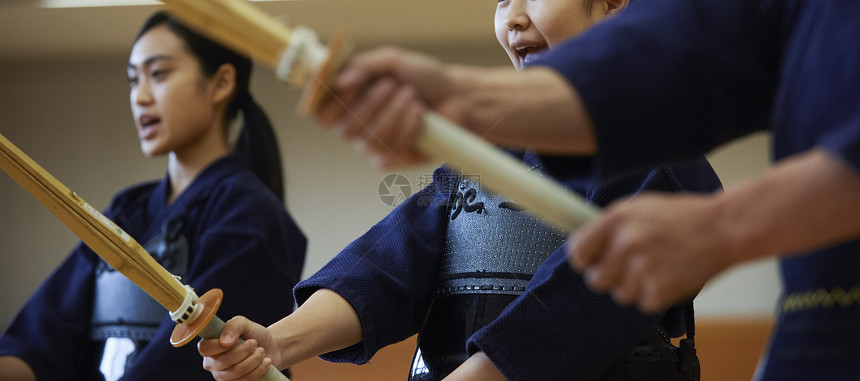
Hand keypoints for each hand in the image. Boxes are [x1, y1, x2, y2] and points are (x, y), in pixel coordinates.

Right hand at [198, 316, 278, 380]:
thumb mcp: (243, 323)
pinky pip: (244, 380)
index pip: (205, 349)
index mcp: (209, 345)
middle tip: (255, 343)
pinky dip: (258, 369)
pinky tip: (265, 361)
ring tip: (261, 351)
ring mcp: (222, 376)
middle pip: (222, 362)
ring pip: (235, 372)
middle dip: (243, 351)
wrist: (270, 346)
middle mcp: (212, 363)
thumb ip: (232, 327)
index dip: (220, 346)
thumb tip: (225, 342)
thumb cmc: (253, 334)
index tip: (237, 340)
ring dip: (253, 360)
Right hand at [313, 47, 464, 168]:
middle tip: (392, 86)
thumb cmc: (422, 78)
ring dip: (394, 112)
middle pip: (343, 128)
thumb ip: (363, 67)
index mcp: (347, 101)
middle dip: (371, 104)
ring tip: (412, 96)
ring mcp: (372, 146)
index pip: (320, 112)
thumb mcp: (392, 61)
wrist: (457, 97)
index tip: (347, 84)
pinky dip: (407, 127)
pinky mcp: (393, 160)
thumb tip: (339, 81)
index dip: (328, 103)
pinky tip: (421, 115)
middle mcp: (355, 126)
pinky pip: (390, 150)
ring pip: (369, 138)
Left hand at [569, 193, 732, 313]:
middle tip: (624, 270)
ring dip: (633, 288)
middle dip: (608, 277)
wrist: (723, 228)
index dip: (583, 260)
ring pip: (620, 294)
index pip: (577, 250)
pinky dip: (654, 296)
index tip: (590, 262)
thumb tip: (590, 244)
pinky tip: (667, 277)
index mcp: (617, 219)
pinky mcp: (659, 288)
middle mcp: (626, 243)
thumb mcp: (641, 207)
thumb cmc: (685, 216)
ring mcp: (642, 267)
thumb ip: (613, 225)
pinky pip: (643, 303)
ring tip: (652, 271)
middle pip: (596, 279)